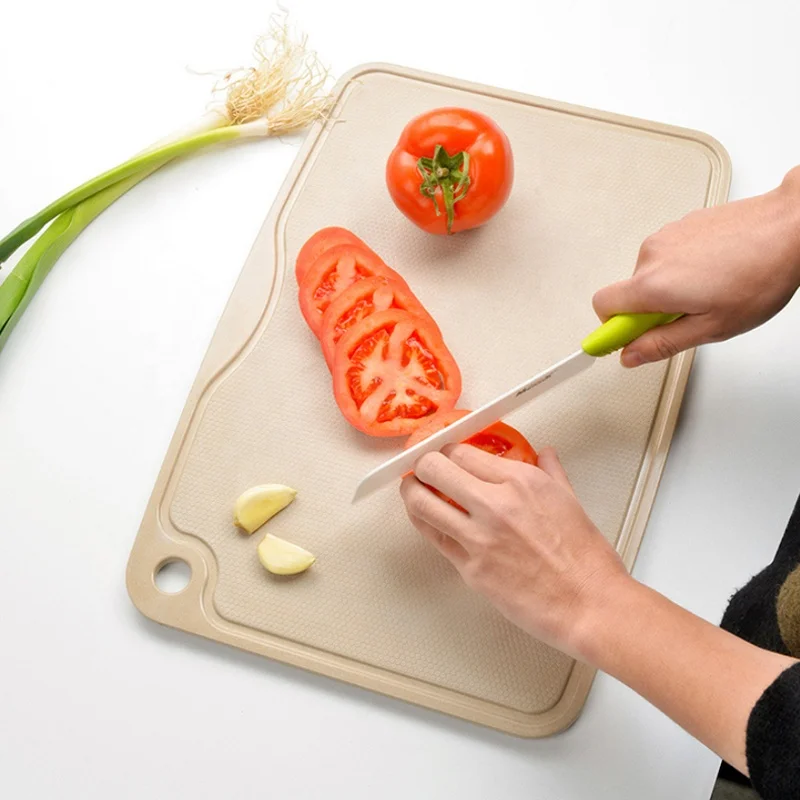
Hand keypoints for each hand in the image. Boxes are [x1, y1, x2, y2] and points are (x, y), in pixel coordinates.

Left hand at [400, 444, 628, 658]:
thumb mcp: (570, 500)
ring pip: (423, 503)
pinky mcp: (470, 568)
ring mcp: (479, 537)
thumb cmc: (586, 559)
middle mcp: (496, 503)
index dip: (446, 449)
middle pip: (435, 468)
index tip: (442, 452)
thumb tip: (544, 453)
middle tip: (422, 467)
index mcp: (521, 481)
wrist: (590, 605)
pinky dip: (423, 523)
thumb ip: (551, 471)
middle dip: (423, 464)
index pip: (462, 452)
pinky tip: (423, 517)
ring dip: (411, 492)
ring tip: (412, 488)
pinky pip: (434, 538)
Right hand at [593, 167, 799, 366]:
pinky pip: (668, 255)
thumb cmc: (761, 273)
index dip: (612, 328)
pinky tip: (715, 270)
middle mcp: (652, 256)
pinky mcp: (681, 224)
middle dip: (650, 310)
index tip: (625, 339)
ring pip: (650, 274)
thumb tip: (631, 354)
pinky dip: (683, 267)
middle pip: (628, 293)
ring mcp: (666, 236)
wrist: (791, 227)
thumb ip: (662, 343)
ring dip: (669, 287)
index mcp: (652, 284)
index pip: (602, 307)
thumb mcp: (712, 327)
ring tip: (710, 290)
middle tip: (689, 316)